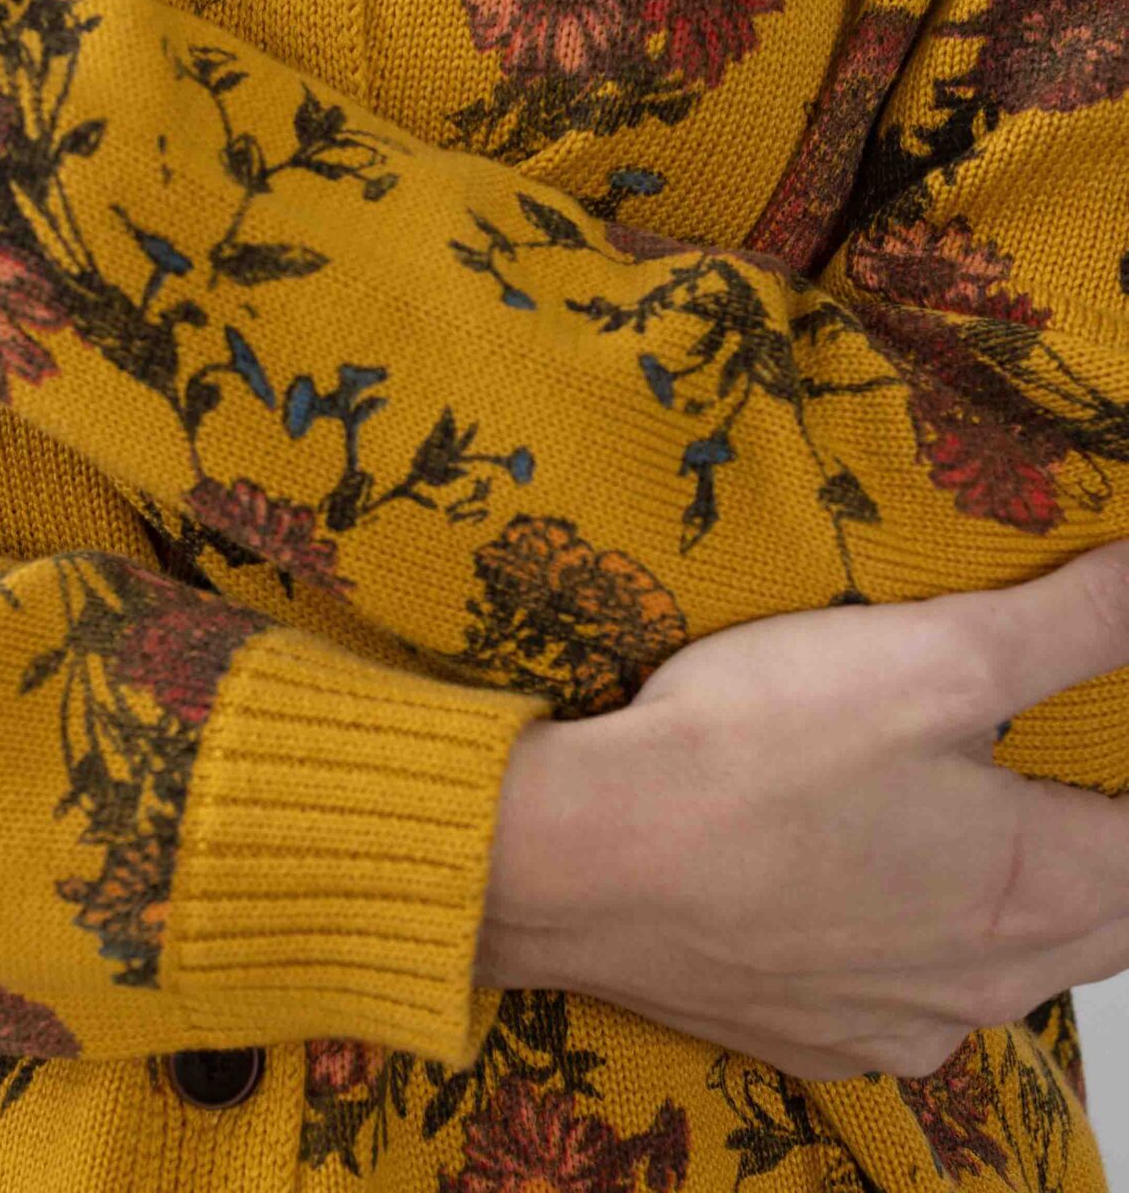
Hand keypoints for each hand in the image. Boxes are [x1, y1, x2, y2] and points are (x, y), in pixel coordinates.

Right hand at [476, 538, 1128, 1078]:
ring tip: (968, 820)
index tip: (1103, 729)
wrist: (585, 860)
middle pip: (1101, 917)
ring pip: (1005, 970)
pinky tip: (864, 889)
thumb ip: (1076, 620)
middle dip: (1100, 843)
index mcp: (1039, 888)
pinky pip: (908, 1004)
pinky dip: (914, 949)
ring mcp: (902, 1024)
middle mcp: (989, 983)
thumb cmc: (753, 755)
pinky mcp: (819, 1040)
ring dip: (1011, 902)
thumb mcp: (936, 651)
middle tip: (1062, 763)